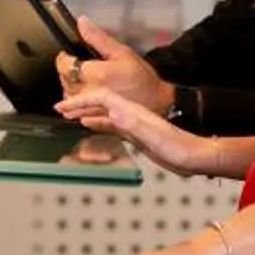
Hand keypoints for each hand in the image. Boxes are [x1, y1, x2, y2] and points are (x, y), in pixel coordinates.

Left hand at [55, 18, 171, 115]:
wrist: (157, 103)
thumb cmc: (142, 78)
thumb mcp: (122, 53)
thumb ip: (98, 38)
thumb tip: (81, 22)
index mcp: (95, 74)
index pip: (64, 65)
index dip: (64, 58)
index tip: (70, 55)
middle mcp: (89, 93)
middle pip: (64, 81)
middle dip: (68, 72)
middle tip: (81, 66)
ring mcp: (91, 109)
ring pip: (68, 97)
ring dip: (72, 87)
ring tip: (85, 81)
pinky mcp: (95, 120)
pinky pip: (76, 113)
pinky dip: (77, 105)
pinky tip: (87, 98)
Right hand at [61, 87, 216, 177]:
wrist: (194, 155)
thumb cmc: (177, 148)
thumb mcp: (153, 136)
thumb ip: (132, 123)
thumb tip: (112, 110)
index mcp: (132, 111)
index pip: (101, 98)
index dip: (81, 101)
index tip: (64, 107)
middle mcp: (131, 113)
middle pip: (99, 101)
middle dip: (79, 103)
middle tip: (60, 108)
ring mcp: (132, 122)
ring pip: (102, 111)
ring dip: (85, 110)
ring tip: (69, 114)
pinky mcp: (135, 133)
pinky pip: (109, 123)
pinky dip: (96, 122)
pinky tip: (89, 124)